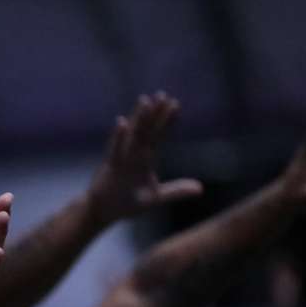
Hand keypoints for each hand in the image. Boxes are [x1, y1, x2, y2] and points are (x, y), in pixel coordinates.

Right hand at [87, 92, 199, 223]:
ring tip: (145, 100)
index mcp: (147, 160)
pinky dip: (118, 137)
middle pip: (148, 130)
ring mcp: (122, 158)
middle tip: (162, 94)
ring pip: (132, 135)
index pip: (160, 137)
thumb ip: (176, 191)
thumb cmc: (127, 204)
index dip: (168, 122)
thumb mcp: (156, 198)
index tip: (175, 104)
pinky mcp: (110, 166)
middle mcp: (135, 155)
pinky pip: (115, 149)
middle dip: (155, 113)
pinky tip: (122, 123)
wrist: (104, 212)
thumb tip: (201, 189)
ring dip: (138, 118)